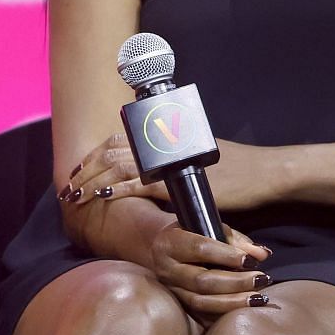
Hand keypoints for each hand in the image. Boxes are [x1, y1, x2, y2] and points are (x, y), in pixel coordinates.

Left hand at [84, 138, 287, 211]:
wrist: (265, 173)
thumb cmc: (238, 170)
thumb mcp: (200, 160)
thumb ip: (176, 161)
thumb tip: (155, 170)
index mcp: (167, 136)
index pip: (120, 139)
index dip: (96, 154)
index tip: (80, 170)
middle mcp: (165, 143)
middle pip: (112, 150)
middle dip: (87, 169)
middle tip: (69, 186)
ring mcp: (171, 161)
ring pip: (119, 166)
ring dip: (93, 180)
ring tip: (76, 195)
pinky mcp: (179, 181)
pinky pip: (140, 184)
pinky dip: (116, 190)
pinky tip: (101, 197)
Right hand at [148, 222, 271, 317]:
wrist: (167, 250)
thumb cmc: (194, 235)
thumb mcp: (211, 229)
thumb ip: (236, 241)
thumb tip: (262, 254)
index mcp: (170, 243)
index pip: (200, 249)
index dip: (228, 256)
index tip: (251, 261)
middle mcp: (166, 269)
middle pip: (202, 280)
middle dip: (236, 282)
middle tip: (262, 279)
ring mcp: (171, 290)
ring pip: (202, 302)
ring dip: (234, 302)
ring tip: (258, 298)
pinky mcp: (179, 306)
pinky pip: (203, 316)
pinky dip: (225, 314)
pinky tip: (244, 310)